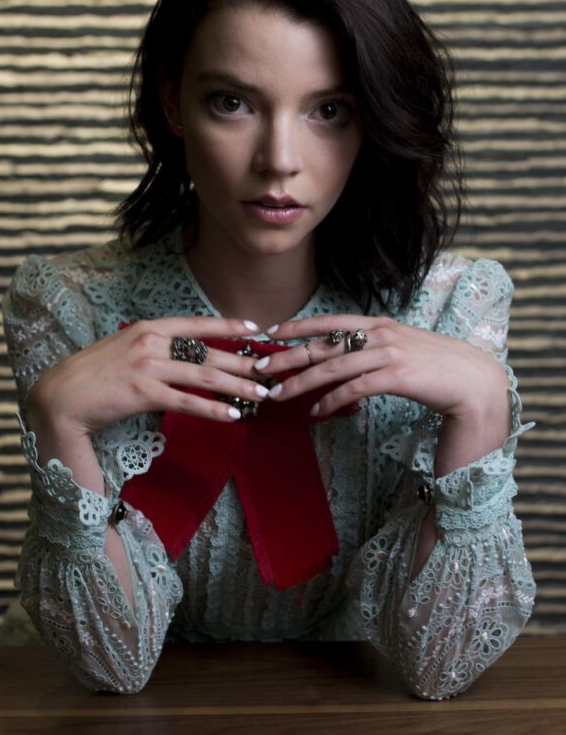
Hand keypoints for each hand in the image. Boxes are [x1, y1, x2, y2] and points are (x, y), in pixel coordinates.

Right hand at [26, 316, 269, 436]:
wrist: (60, 396)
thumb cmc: (91, 377)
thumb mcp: (122, 349)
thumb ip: (150, 348)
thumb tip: (179, 356)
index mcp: (148, 328)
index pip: (197, 324)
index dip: (228, 325)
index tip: (255, 328)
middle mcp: (151, 342)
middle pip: (208, 352)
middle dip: (243, 362)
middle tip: (269, 371)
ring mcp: (148, 366)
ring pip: (204, 377)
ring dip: (237, 387)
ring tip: (261, 396)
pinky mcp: (144, 393)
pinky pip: (188, 402)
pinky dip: (213, 410)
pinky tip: (232, 417)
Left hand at [254, 315, 510, 425]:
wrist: (475, 382)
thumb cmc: (438, 368)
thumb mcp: (403, 348)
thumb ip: (375, 348)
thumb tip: (346, 358)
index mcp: (379, 324)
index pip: (330, 321)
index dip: (298, 326)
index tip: (271, 332)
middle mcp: (379, 335)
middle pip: (323, 345)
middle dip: (287, 357)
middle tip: (259, 368)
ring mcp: (387, 354)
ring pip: (332, 368)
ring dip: (301, 383)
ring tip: (278, 395)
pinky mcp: (395, 377)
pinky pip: (353, 390)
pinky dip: (330, 401)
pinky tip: (316, 412)